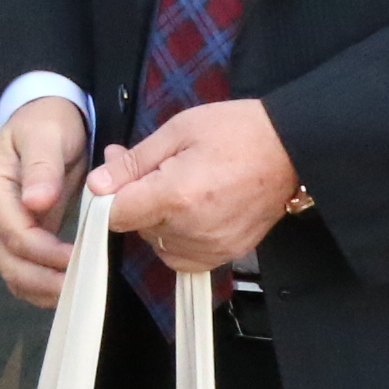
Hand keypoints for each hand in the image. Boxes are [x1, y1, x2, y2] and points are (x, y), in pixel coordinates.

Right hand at [0, 97, 87, 304]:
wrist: (43, 121)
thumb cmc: (46, 124)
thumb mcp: (46, 136)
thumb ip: (41, 168)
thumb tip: (36, 203)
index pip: (15, 234)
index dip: (46, 253)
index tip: (78, 259)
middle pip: (10, 263)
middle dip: (45, 280)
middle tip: (84, 285)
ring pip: (14, 274)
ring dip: (44, 289)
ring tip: (79, 291)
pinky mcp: (14, 238)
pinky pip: (24, 271)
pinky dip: (44, 285)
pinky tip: (70, 287)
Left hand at [90, 99, 300, 276]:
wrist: (291, 147)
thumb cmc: (236, 131)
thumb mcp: (178, 131)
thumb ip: (133, 162)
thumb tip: (96, 185)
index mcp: (175, 196)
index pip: (117, 216)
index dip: (111, 197)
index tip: (120, 178)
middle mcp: (192, 230)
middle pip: (138, 229)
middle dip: (139, 201)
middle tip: (158, 169)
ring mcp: (212, 247)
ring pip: (159, 245)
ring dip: (159, 221)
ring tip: (182, 187)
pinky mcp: (227, 255)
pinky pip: (184, 257)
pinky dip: (180, 239)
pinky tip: (194, 212)